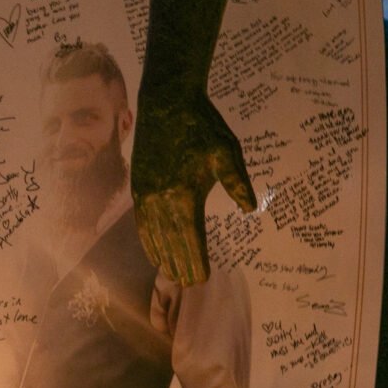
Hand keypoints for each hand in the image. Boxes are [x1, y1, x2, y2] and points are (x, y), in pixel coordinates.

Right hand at [130, 93, 256, 286]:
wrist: (166, 102)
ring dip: (164, 258)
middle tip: (189, 285)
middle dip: (180, 265)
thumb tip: (249, 207)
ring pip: (154, 236)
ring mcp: (146, 195)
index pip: (191, 239)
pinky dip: (147, 241)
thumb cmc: (202, 126)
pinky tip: (153, 252)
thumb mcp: (226, 151)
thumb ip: (237, 181)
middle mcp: (161, 200)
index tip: (202, 278)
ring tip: (173, 275)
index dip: (196, 260)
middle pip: (171, 243)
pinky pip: (141, 223)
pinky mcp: (138, 187)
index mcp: (184, 195)